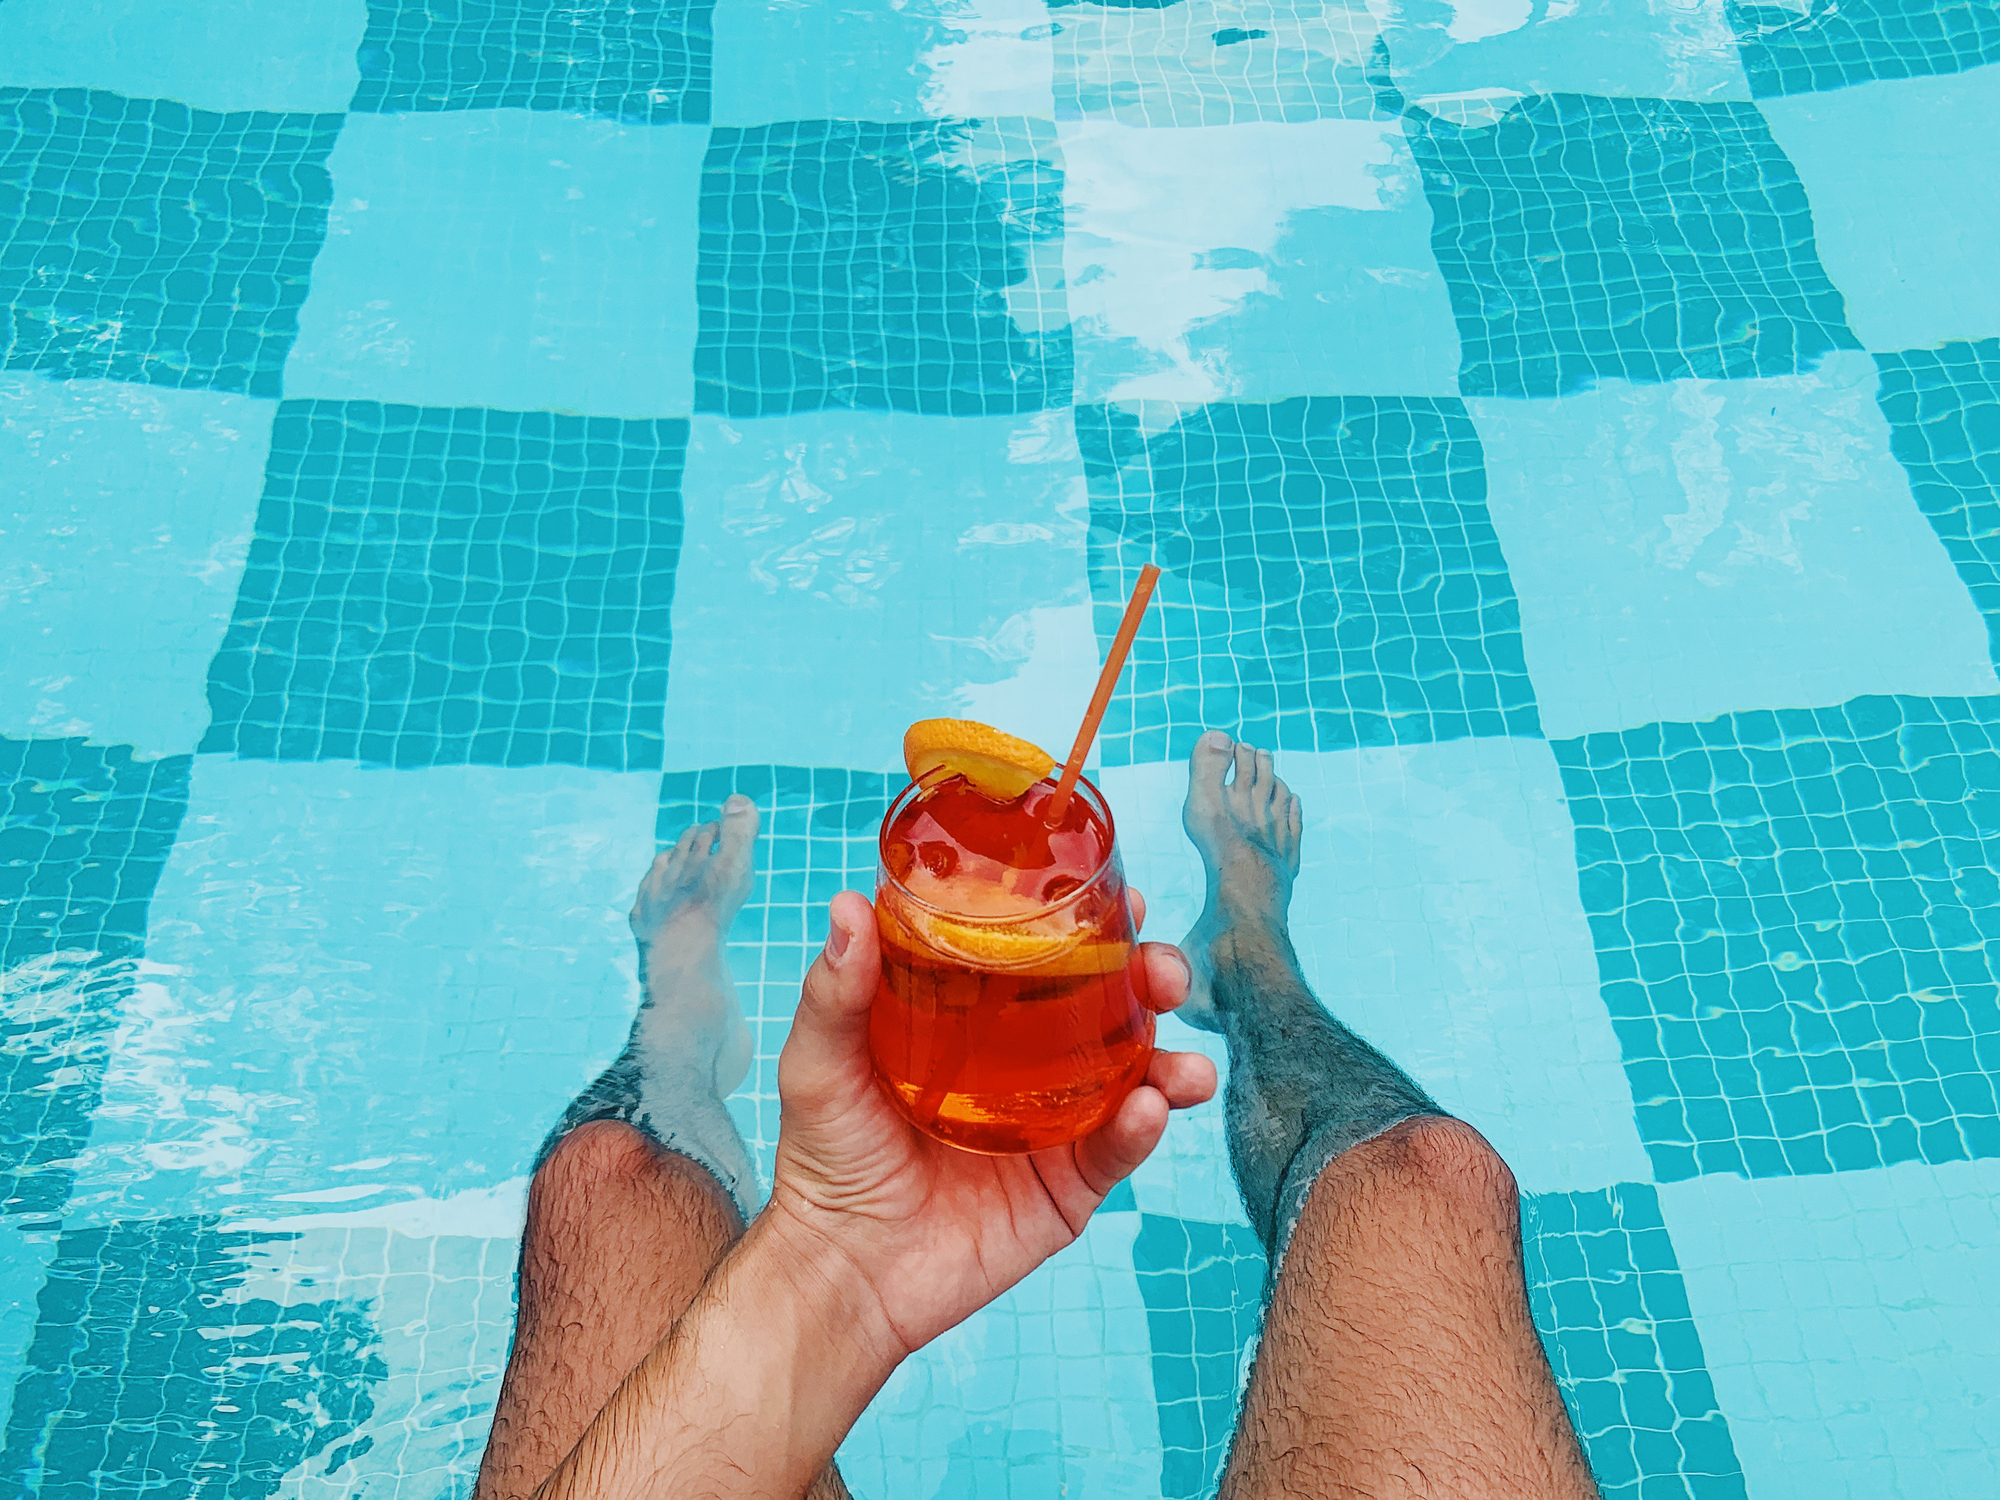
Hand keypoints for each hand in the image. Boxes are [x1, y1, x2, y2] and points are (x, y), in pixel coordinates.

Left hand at [762, 888, 1218, 1356]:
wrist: (843, 1269)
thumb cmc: (824, 1160)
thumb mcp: (821, 1063)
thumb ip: (836, 992)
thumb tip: (848, 903)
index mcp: (976, 1023)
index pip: (1042, 958)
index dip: (1087, 924)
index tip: (1117, 895)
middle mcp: (1026, 1067)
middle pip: (1109, 1008)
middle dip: (1152, 981)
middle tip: (1163, 974)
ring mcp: (1053, 1128)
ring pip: (1134, 1078)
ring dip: (1172, 1060)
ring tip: (1183, 1065)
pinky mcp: (1066, 1190)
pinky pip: (1116, 1152)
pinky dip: (1141, 1129)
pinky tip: (1150, 1109)